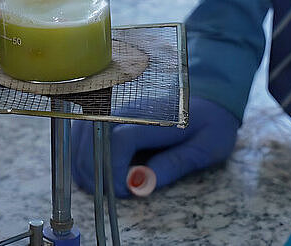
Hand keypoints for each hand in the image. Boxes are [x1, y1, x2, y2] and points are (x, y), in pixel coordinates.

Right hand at [71, 96, 238, 196]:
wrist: (207, 100)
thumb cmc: (209, 124)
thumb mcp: (204, 148)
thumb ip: (173, 164)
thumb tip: (140, 183)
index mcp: (155, 116)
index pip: (120, 141)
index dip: (115, 172)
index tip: (125, 191)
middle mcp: (129, 107)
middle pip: (93, 136)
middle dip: (94, 170)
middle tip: (112, 191)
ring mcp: (118, 106)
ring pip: (83, 132)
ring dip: (84, 162)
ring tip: (102, 182)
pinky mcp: (112, 110)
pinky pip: (84, 128)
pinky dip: (82, 150)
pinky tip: (95, 166)